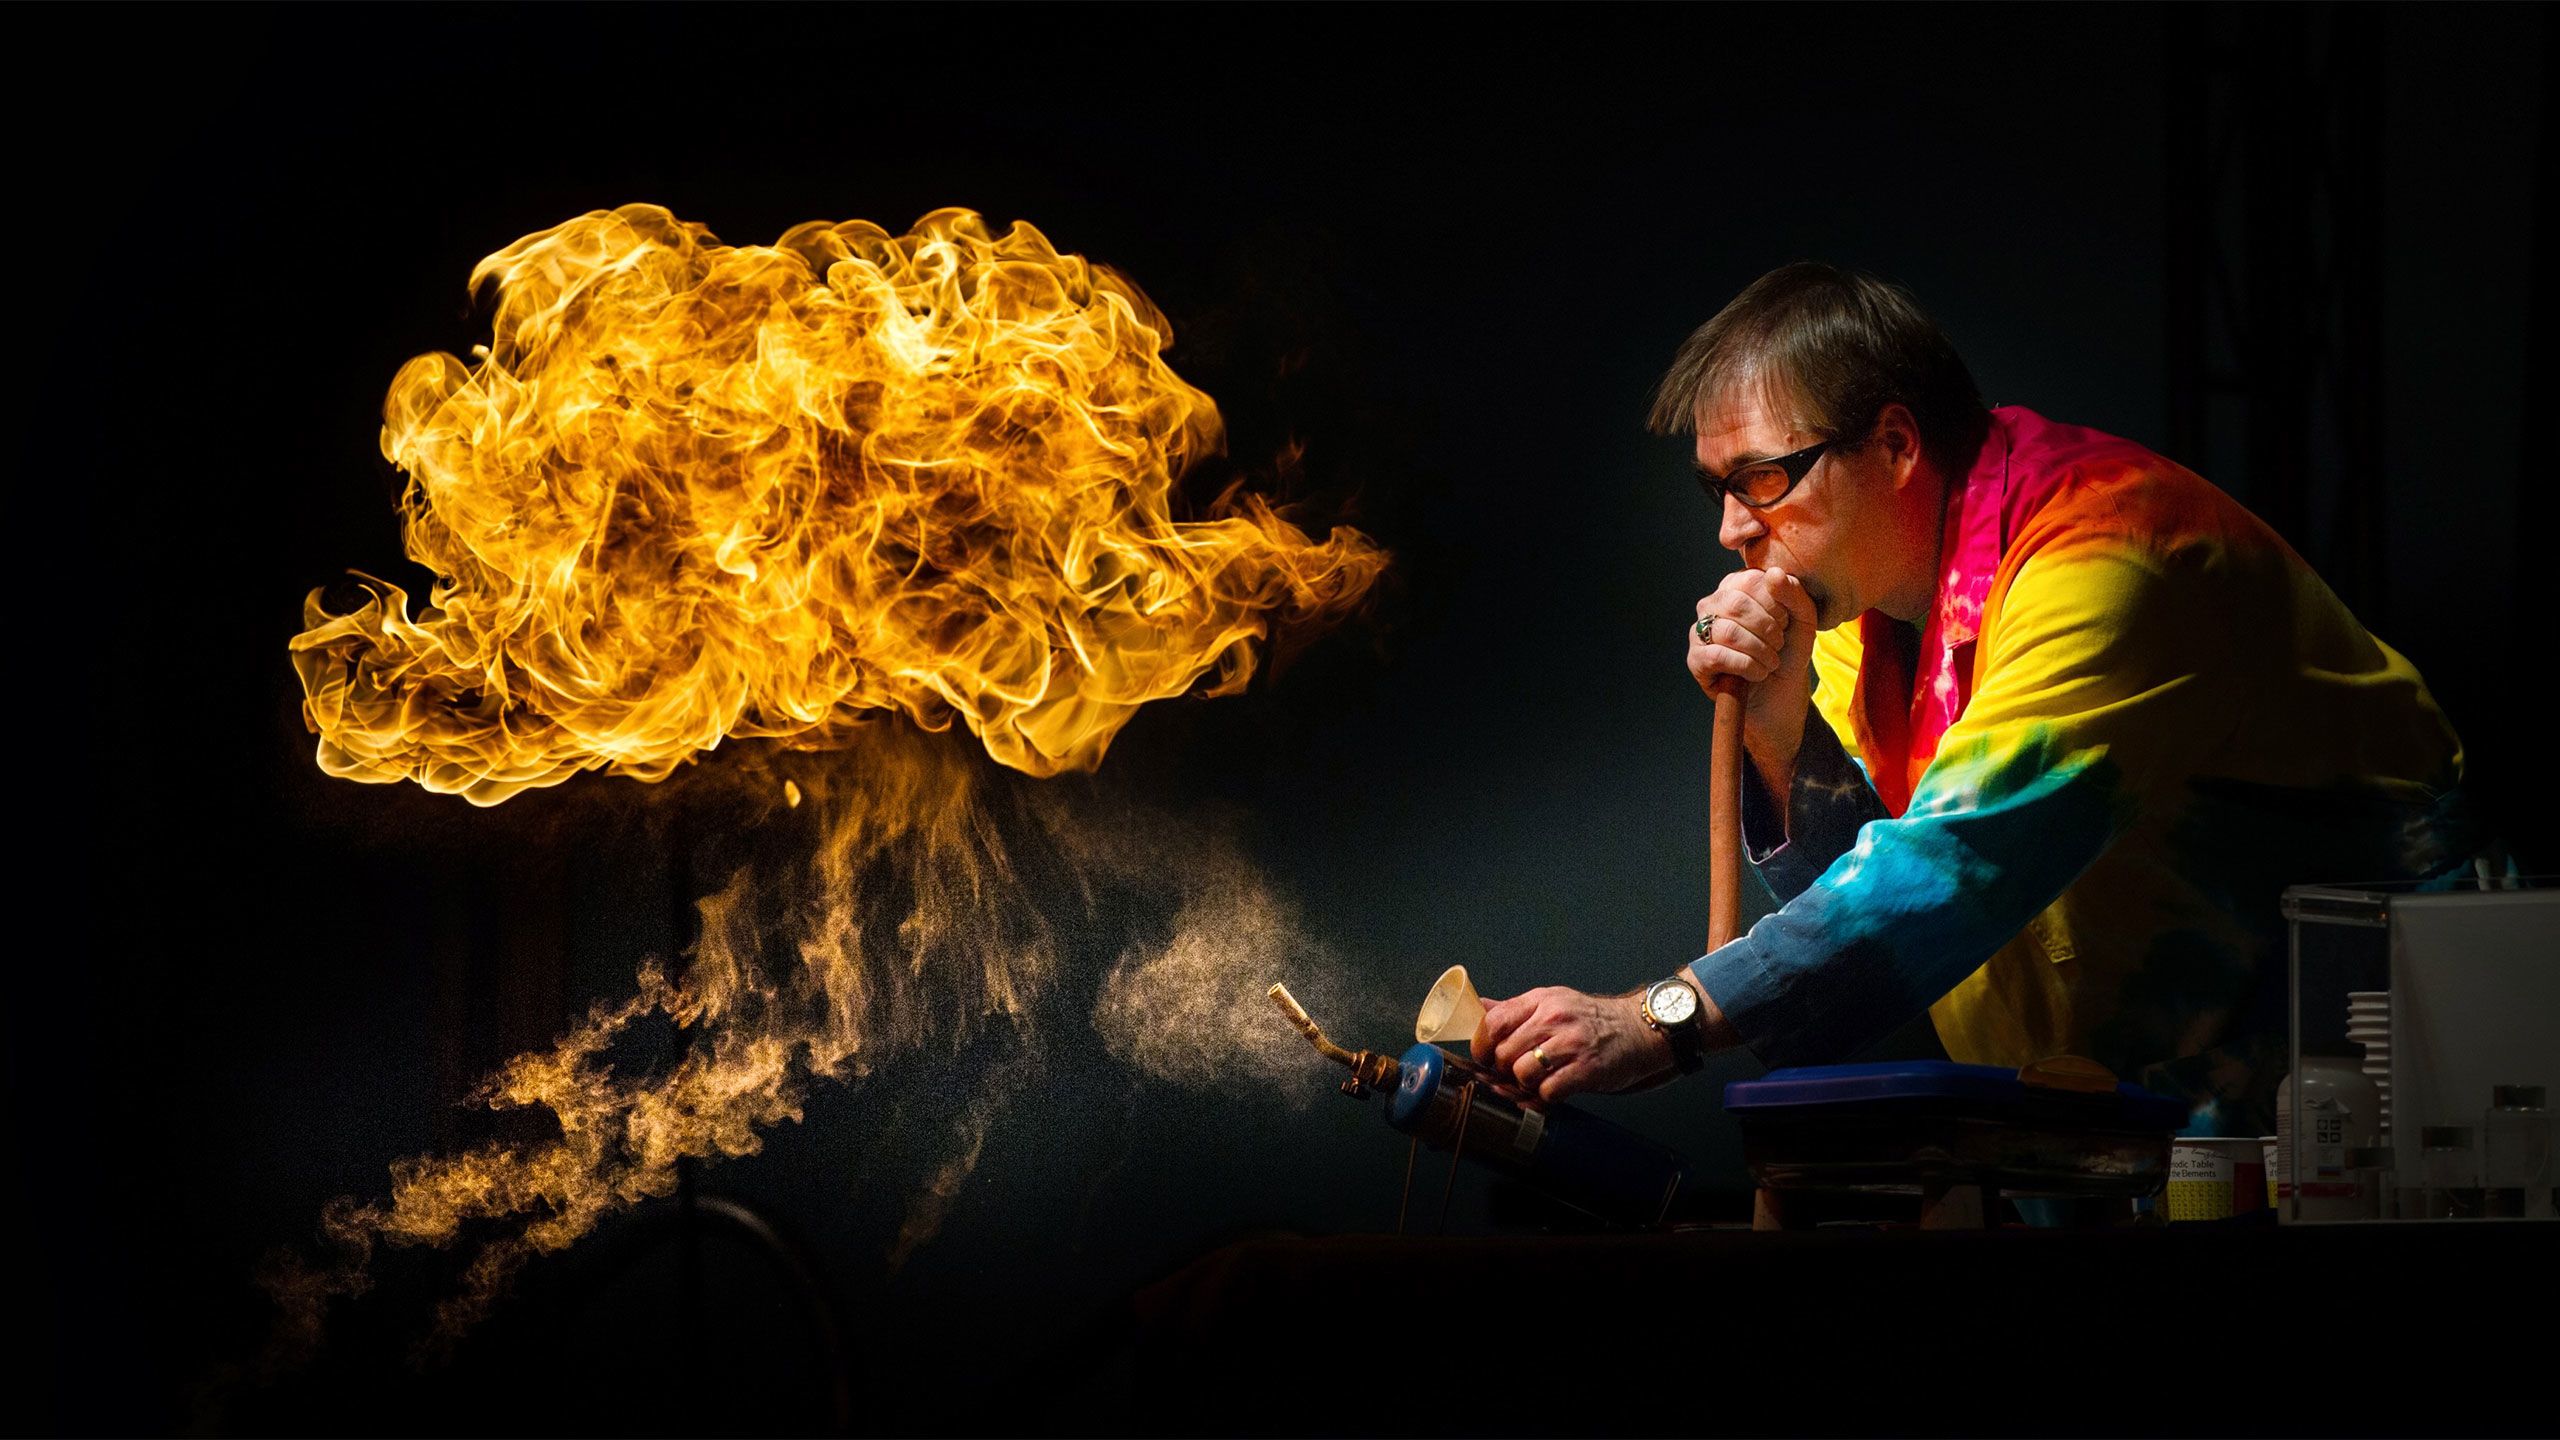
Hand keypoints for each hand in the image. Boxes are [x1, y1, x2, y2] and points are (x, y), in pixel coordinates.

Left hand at [1471, 986, 1673, 1104]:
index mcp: (1540, 1001)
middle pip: (1505, 1053)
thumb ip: (1514, 1009)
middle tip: (1514, 1074)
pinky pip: (1549, 1091)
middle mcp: (1554, 1018)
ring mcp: (1572, 1043)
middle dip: (1504, 1071)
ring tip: (1538, 1080)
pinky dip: (1546, 1097)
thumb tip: (1477, 1007)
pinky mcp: (1587, 1069)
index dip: (1482, 1045)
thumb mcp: (1552, 1001)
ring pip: (1524, 1073)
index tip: (1485, 1057)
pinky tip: (1555, 1089)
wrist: (1637, 1030)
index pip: (1494, 1021)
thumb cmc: (1590, 1020)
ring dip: (1525, 1085)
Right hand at [1688, 566, 1817, 783]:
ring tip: (1770, 663)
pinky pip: (1717, 655)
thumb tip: (1773, 573)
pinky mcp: (1696, 660)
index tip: (1786, 624)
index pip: (1751, 580)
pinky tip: (1756, 674)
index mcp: (1736, 587)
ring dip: (1760, 651)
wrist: (1781, 699)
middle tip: (1778, 646)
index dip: (1776, 605)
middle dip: (1767, 629)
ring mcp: (1700, 632)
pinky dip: (1746, 666)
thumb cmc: (1789, 655)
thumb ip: (1794, 593)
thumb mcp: (1803, 621)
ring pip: (1727, 631)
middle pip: (1736, 603)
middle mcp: (1713, 604)